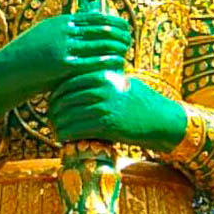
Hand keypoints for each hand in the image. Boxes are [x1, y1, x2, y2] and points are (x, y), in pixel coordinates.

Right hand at [0, 11, 129, 122]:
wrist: (4, 73)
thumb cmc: (24, 62)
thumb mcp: (41, 41)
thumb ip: (59, 36)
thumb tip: (75, 35)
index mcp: (59, 22)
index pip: (93, 16)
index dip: (111, 20)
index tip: (123, 25)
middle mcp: (63, 31)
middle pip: (100, 27)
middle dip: (119, 32)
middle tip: (131, 37)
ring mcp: (63, 47)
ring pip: (100, 43)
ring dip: (117, 46)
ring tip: (128, 50)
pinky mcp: (62, 66)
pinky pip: (92, 61)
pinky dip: (108, 61)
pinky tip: (119, 64)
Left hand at [49, 71, 187, 152]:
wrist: (162, 119)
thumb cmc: (142, 102)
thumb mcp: (121, 83)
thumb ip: (101, 81)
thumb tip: (76, 86)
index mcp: (102, 74)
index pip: (67, 83)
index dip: (55, 96)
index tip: (51, 105)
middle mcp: (101, 88)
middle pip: (64, 100)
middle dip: (53, 112)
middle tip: (51, 121)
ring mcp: (104, 106)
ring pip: (67, 116)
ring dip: (57, 126)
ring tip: (56, 131)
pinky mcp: (106, 124)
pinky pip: (76, 129)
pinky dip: (66, 135)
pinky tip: (63, 139)